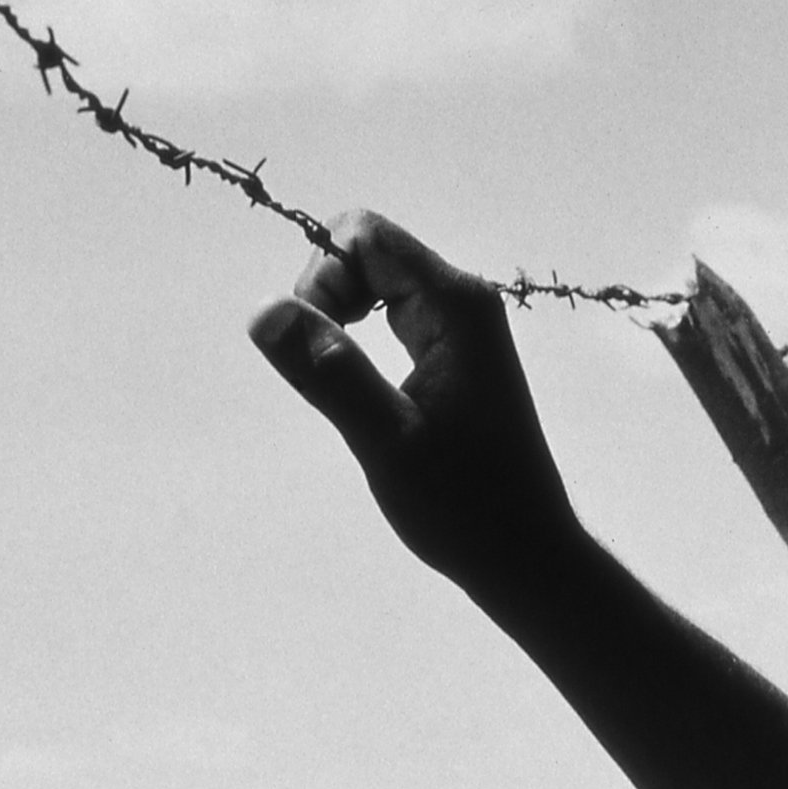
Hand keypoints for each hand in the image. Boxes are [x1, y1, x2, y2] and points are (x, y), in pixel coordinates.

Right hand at [248, 210, 584, 593]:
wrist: (524, 555)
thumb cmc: (464, 505)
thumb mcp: (386, 441)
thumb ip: (328, 371)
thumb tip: (264, 310)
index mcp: (455, 307)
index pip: (364, 234)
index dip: (319, 275)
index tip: (316, 344)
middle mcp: (462, 302)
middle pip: (365, 251)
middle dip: (324, 297)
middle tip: (326, 374)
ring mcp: (459, 328)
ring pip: (372, 284)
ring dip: (336, 325)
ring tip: (347, 392)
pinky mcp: (450, 355)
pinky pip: (386, 317)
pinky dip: (355, 344)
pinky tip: (362, 395)